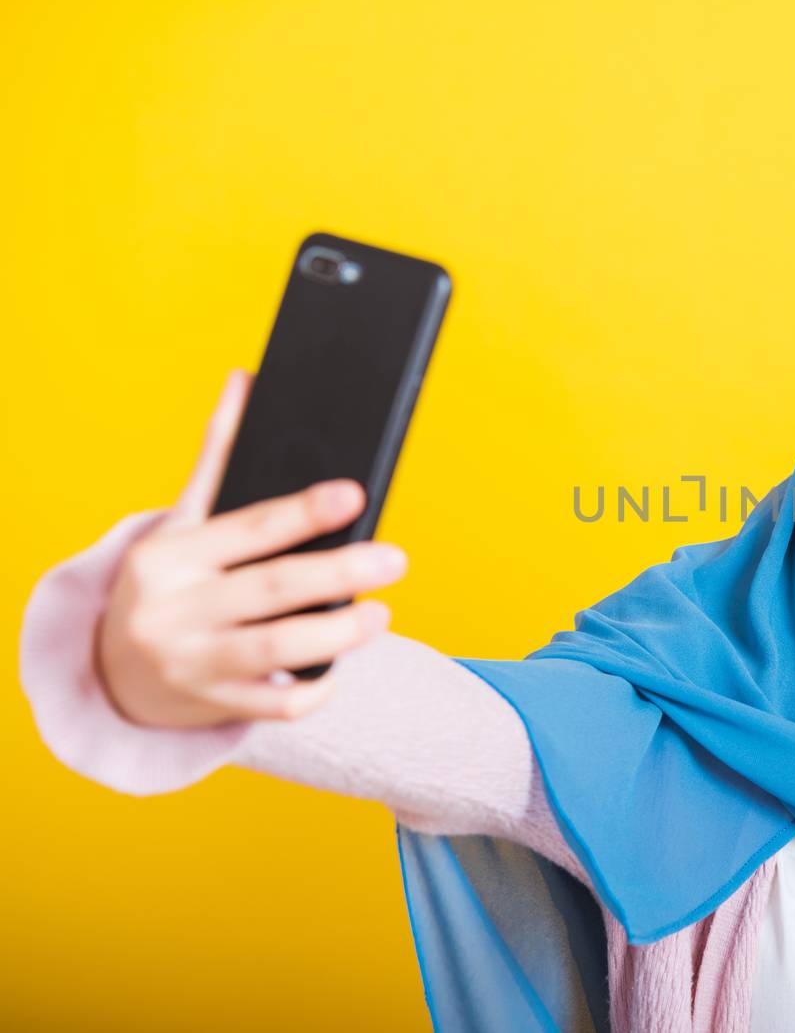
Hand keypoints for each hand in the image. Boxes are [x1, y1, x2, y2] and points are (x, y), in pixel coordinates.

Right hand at [96, 368, 407, 728]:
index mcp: (169, 556)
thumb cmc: (166, 581)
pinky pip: (272, 705)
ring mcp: (191, 663)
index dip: (303, 512)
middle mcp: (174, 611)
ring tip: (380, 615)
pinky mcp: (211, 705)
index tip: (354, 494)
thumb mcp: (181, 521)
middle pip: (270, 590)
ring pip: (275, 652)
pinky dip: (310, 691)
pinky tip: (336, 672)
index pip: (247, 528)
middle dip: (339, 574)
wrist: (111, 668)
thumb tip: (247, 378)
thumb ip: (218, 456)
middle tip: (394, 559)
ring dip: (337, 635)